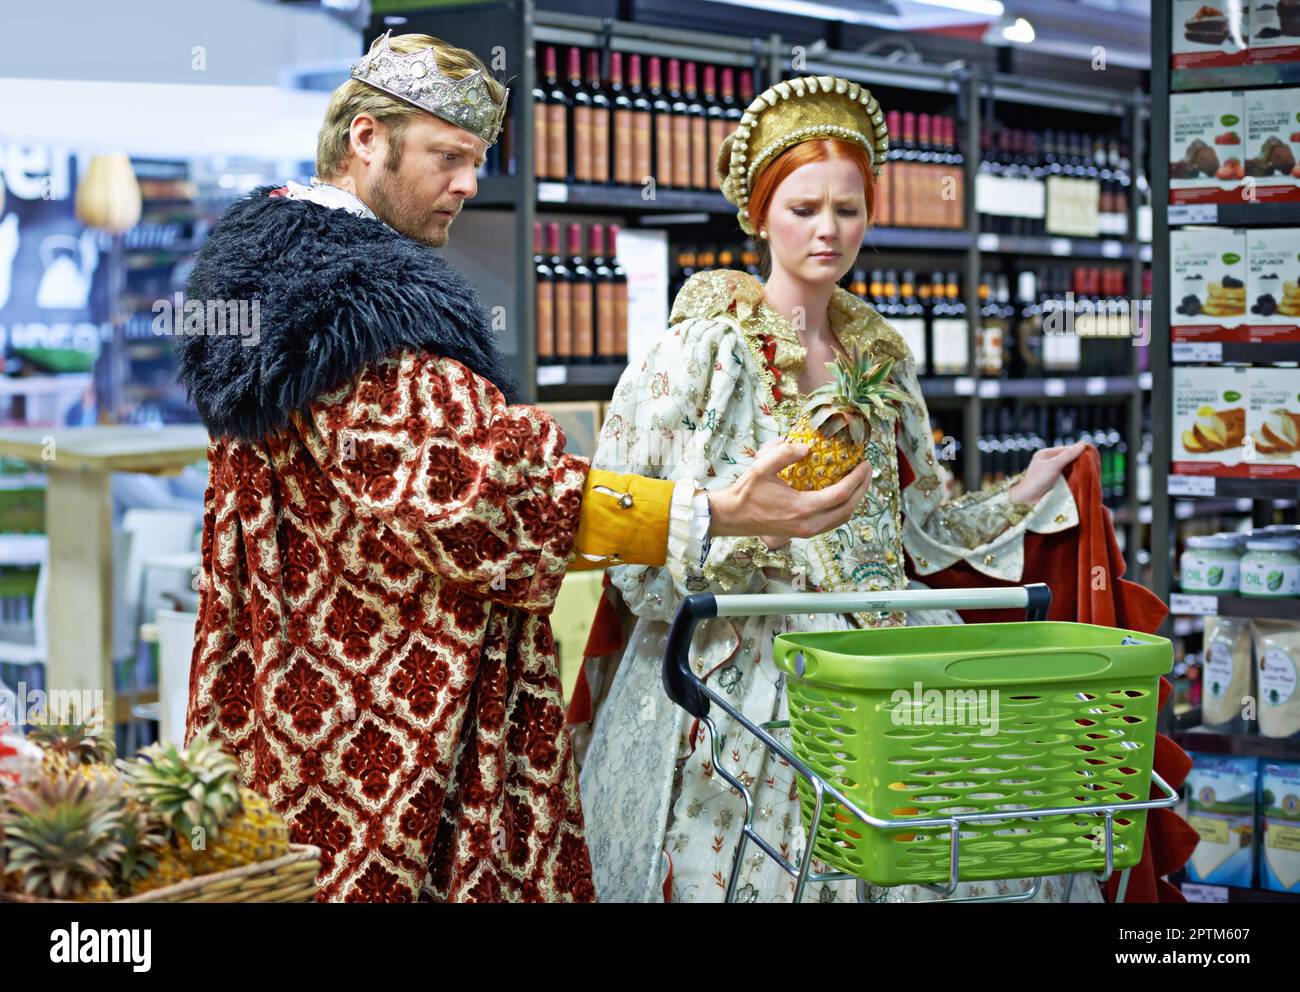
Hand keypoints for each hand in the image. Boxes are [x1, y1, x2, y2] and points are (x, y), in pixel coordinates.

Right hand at [708, 442, 873, 540]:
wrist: (733, 517)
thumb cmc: (746, 492)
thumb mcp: (761, 467)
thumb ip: (784, 453)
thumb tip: (807, 447)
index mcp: (802, 509)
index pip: (841, 494)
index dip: (857, 478)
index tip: (864, 463)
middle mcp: (808, 524)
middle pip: (848, 509)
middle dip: (862, 489)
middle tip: (868, 470)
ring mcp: (807, 532)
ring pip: (842, 519)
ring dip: (855, 500)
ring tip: (860, 481)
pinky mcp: (803, 533)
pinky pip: (832, 522)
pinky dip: (842, 508)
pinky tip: (842, 494)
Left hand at [1007, 441, 1088, 504]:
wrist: (1026, 500)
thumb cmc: (1037, 480)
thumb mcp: (1054, 465)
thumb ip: (1068, 455)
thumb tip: (1083, 443)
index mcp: (1045, 454)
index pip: (1066, 449)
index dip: (1078, 452)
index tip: (1092, 455)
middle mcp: (1048, 462)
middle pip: (1068, 459)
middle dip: (1079, 462)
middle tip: (1093, 465)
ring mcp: (1050, 472)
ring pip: (1068, 468)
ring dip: (1078, 471)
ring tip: (1090, 473)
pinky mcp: (1053, 482)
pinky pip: (1066, 477)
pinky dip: (1074, 478)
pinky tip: (1082, 480)